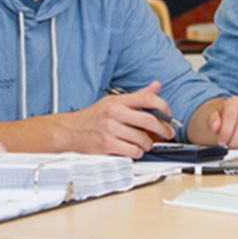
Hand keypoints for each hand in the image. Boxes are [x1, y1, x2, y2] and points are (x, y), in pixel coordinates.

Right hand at [60, 80, 175, 157]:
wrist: (69, 131)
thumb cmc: (92, 117)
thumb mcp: (113, 101)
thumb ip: (137, 96)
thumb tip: (156, 85)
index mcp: (117, 101)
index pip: (147, 98)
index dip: (163, 106)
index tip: (168, 114)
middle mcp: (114, 113)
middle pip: (149, 120)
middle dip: (163, 129)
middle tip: (167, 134)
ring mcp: (110, 129)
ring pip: (142, 139)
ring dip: (148, 144)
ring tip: (146, 144)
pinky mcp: (106, 144)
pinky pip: (132, 151)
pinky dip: (137, 153)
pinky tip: (134, 150)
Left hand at [202, 96, 237, 151]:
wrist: (236, 116)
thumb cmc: (225, 118)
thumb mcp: (215, 118)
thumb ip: (213, 122)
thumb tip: (215, 127)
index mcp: (234, 102)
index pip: (231, 117)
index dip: (226, 133)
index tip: (221, 142)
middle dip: (234, 142)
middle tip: (229, 147)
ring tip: (237, 147)